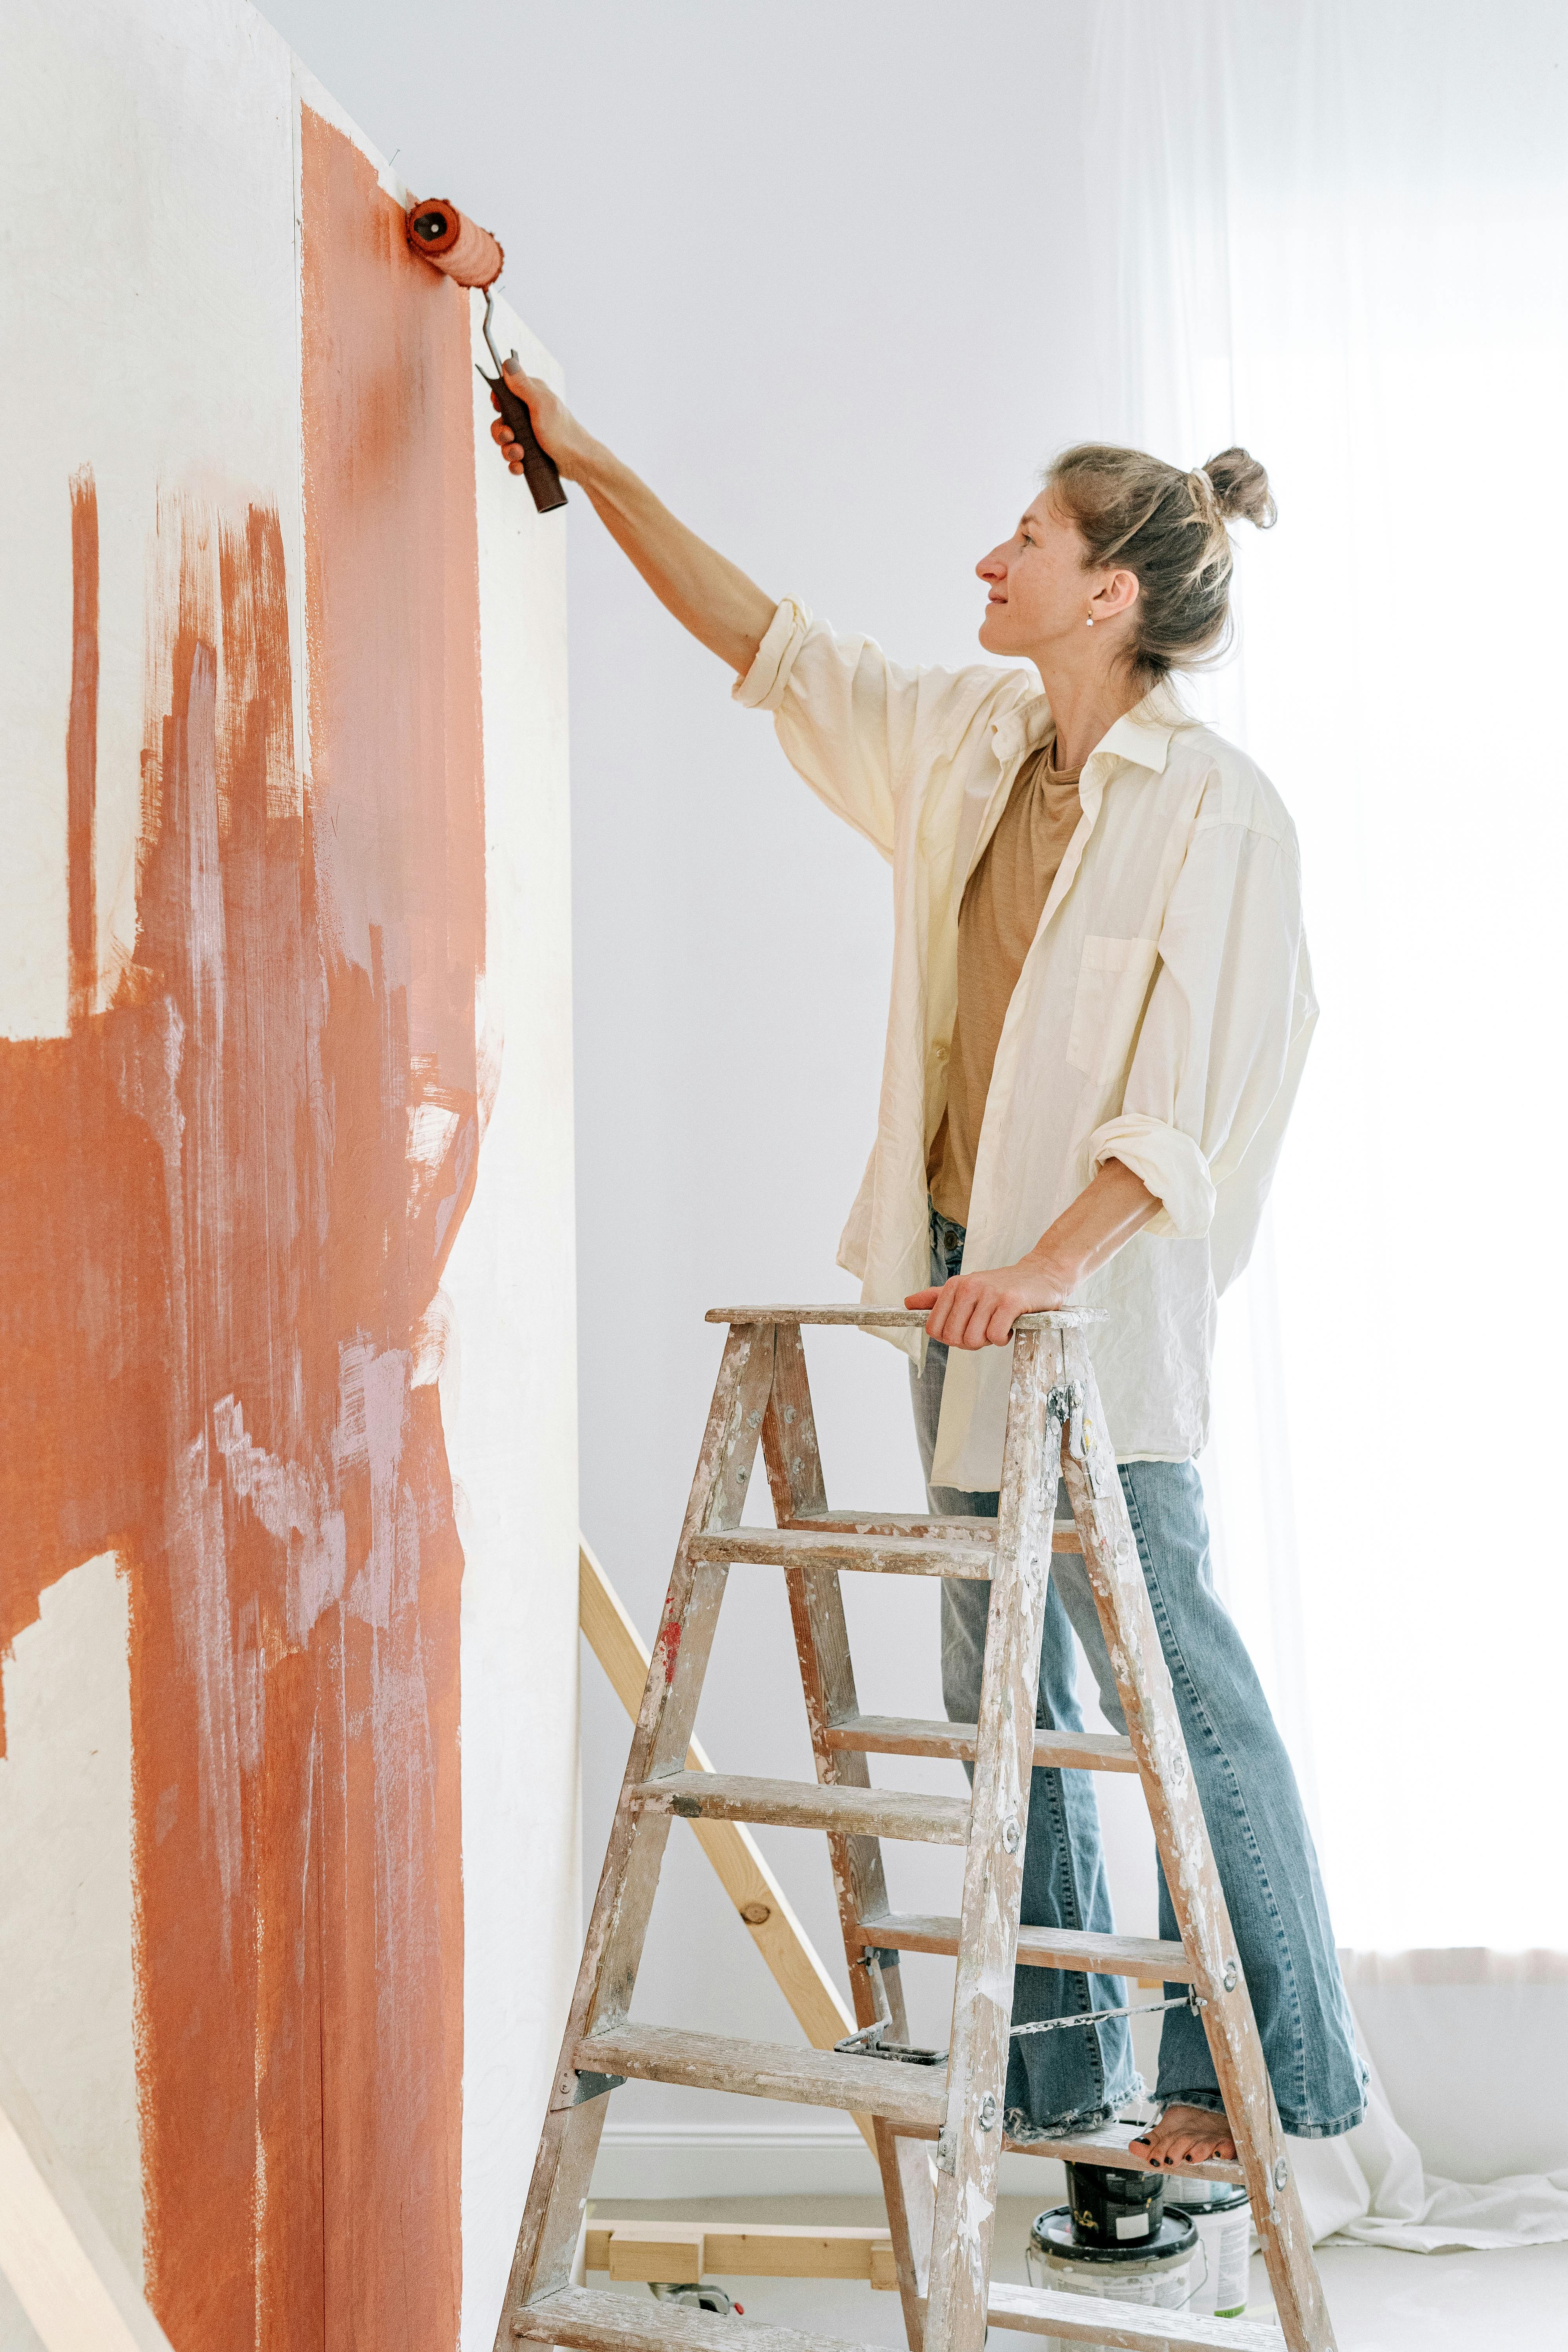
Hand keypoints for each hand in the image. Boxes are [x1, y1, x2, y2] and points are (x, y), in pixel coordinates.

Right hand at [489, 360, 596, 480]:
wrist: (578, 462)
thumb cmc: (562, 432)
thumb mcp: (541, 405)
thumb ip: (523, 385)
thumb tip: (508, 363)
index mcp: (532, 395)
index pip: (505, 391)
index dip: (497, 401)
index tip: (498, 409)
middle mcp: (530, 413)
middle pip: (501, 420)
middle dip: (501, 432)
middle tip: (511, 437)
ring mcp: (530, 433)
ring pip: (506, 441)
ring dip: (508, 450)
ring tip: (520, 455)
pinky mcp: (532, 451)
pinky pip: (514, 457)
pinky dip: (515, 463)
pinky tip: (521, 466)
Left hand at [904, 1253, 1073, 1349]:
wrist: (1042, 1275)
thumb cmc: (1003, 1286)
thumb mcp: (967, 1288)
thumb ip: (937, 1298)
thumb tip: (908, 1303)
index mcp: (954, 1286)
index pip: (935, 1328)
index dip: (951, 1337)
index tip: (967, 1329)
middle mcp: (969, 1287)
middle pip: (953, 1338)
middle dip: (970, 1342)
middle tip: (985, 1329)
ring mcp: (989, 1294)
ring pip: (973, 1339)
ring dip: (988, 1340)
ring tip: (999, 1325)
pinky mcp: (1010, 1302)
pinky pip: (995, 1336)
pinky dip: (1003, 1338)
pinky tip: (1010, 1326)